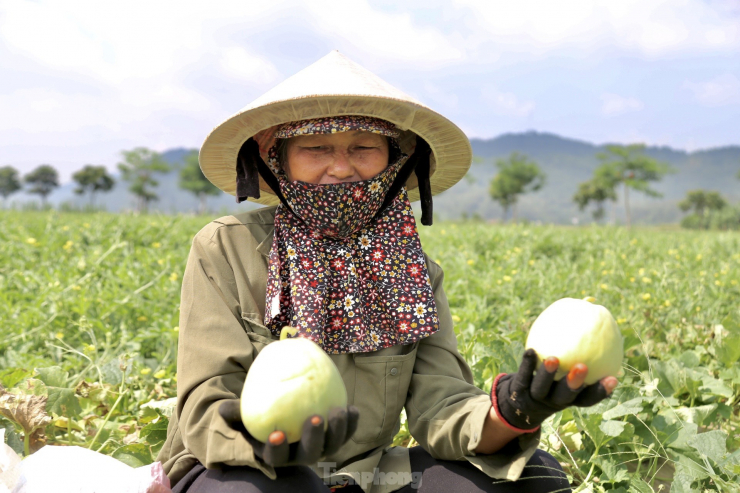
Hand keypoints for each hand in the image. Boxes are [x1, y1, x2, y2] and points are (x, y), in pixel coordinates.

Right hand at [218, 400, 359, 466]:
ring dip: (338, 431)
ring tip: (339, 411)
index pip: (276, 457)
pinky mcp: (334, 438)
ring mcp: (319, 448)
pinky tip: (352, 409)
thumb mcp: (243, 416)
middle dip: (314, 439)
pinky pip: (346, 433)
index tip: (277, 433)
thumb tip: (223, 408)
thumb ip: (235, 414)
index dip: (277, 448)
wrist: (279, 416)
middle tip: (316, 418)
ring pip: (332, 446)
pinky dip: (351, 424)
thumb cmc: (257, 418)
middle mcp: (299, 456)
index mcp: (276, 454)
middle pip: (310, 454)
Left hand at [491, 348, 618, 431]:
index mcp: (570, 399)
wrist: (521, 401)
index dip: (600, 391)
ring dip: (548, 374)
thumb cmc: (552, 382)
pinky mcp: (519, 389)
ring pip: (542, 388)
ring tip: (553, 359)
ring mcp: (536, 396)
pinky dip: (527, 364)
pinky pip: (523, 375)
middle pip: (566, 396)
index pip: (588, 399)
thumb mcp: (567, 375)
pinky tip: (531, 350)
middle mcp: (554, 400)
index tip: (613, 378)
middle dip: (574, 384)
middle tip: (582, 367)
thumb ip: (582, 359)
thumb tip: (601, 333)